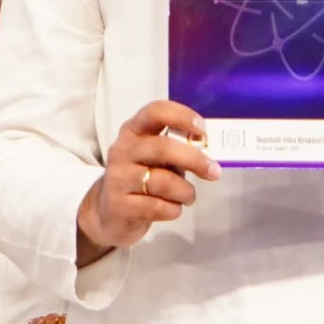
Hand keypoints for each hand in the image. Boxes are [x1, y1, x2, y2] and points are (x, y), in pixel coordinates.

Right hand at [76, 100, 214, 257]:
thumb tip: (211, 151)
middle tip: (214, 171)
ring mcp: (117, 178)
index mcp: (134, 132)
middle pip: (163, 148)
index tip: (202, 130)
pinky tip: (170, 208)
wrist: (109, 211)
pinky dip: (173, 210)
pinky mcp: (119, 205)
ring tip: (187, 196)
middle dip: (195, 160)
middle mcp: (122, 151)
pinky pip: (158, 208)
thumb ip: (180, 149)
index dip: (181, 117)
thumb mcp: (158, 157)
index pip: (155, 112)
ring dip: (186, 192)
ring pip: (164, 182)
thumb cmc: (142, 178)